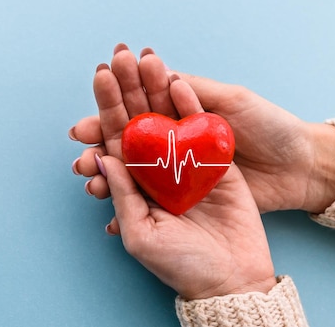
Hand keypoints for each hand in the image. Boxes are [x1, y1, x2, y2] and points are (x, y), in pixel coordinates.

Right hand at [70, 44, 334, 212]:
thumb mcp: (231, 101)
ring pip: (132, 172)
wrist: (300, 168)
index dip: (113, 101)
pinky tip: (106, 210)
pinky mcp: (186, 197)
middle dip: (99, 136)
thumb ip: (193, 92)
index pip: (138, 107)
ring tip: (88, 177)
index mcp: (180, 116)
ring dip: (105, 174)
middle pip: (127, 138)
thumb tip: (157, 74)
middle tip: (79, 137)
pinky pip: (150, 203)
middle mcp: (172, 143)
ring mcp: (177, 173)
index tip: (93, 99)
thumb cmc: (269, 126)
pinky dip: (126, 207)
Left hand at [97, 75, 275, 298]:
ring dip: (156, 87)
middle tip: (117, 57)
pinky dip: (190, 104)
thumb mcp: (141, 235)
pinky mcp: (216, 161)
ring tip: (144, 57)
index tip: (100, 77)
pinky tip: (176, 80)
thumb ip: (122, 196)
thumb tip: (101, 158)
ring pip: (169, 116)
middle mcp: (158, 167)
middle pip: (140, 120)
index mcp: (135, 183)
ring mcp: (187, 161)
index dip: (106, 108)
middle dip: (128, 88)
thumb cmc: (181, 265)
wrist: (234, 278)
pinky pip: (201, 127)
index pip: (115, 138)